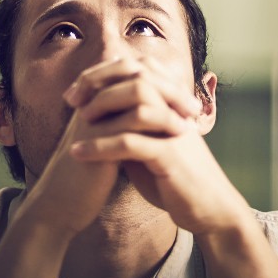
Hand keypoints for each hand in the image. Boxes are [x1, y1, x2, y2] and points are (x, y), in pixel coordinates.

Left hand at [64, 57, 249, 234]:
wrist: (206, 209)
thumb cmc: (174, 178)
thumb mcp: (148, 145)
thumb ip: (129, 127)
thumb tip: (99, 112)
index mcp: (171, 103)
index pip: (137, 68)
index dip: (104, 72)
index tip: (77, 90)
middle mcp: (175, 110)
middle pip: (136, 75)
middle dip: (98, 83)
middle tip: (71, 100)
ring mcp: (174, 130)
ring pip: (136, 102)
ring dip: (101, 108)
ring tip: (77, 122)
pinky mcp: (170, 156)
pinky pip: (131, 143)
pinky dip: (100, 147)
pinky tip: (78, 153)